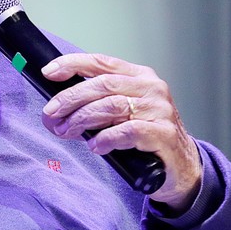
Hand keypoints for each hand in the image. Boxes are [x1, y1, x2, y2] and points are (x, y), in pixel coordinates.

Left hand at [40, 53, 202, 210]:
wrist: (181, 167)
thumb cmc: (147, 138)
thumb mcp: (123, 113)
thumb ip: (97, 105)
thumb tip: (57, 108)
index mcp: (140, 76)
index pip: (102, 62)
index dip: (73, 64)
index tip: (49, 72)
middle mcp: (151, 88)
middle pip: (102, 85)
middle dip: (71, 98)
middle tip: (51, 113)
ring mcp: (160, 110)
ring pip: (112, 106)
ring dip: (82, 119)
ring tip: (66, 131)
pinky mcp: (164, 133)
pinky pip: (127, 131)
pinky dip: (106, 138)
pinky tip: (95, 146)